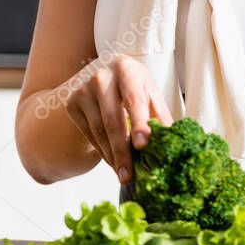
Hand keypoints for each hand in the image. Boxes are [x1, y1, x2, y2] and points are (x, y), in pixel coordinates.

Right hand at [60, 54, 172, 183]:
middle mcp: (101, 77)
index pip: (133, 100)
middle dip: (122, 151)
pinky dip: (102, 151)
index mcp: (126, 69)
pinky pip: (89, 135)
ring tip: (124, 173)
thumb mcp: (150, 93)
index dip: (139, 123)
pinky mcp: (72, 104)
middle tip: (129, 175)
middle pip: (113, 120)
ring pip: (99, 131)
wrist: (105, 74)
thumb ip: (160, 115)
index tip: (143, 145)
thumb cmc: (134, 86)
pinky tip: (113, 162)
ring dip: (112, 156)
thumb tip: (172, 141)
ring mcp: (83, 91)